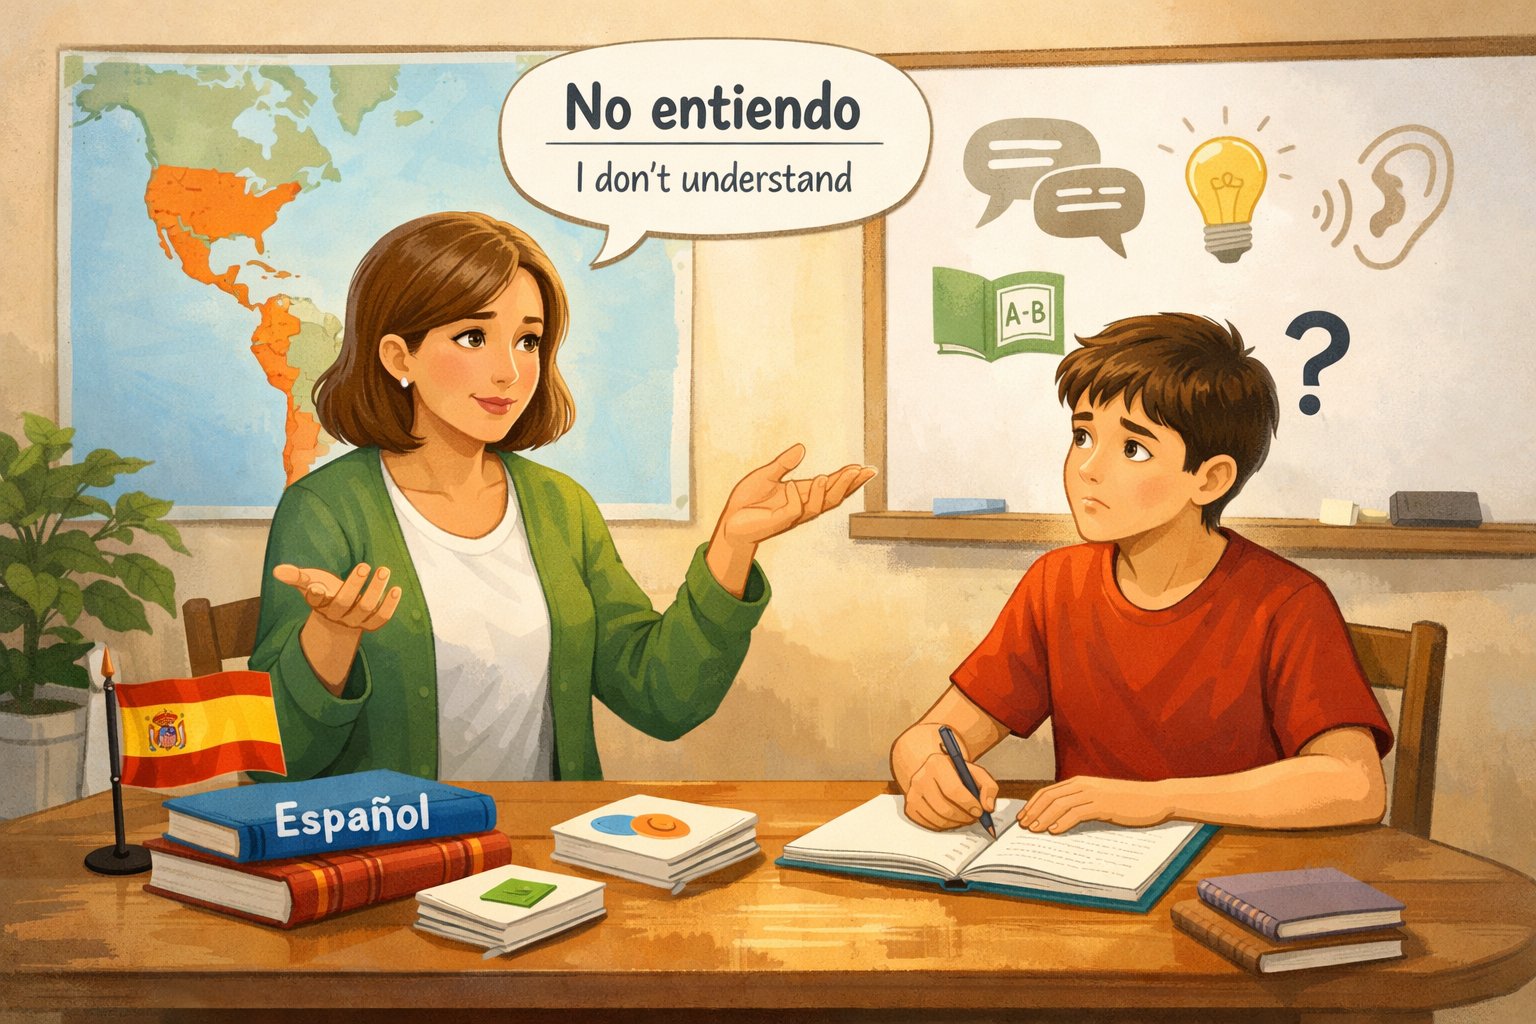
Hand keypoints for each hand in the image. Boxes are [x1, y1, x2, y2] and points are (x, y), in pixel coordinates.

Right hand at [273, 562, 402, 633]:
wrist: (339, 615)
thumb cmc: (324, 591)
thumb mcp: (310, 581)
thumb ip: (297, 576)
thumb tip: (278, 571)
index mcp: (319, 604)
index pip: (315, 601)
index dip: (315, 595)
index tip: (317, 586)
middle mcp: (336, 615)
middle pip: (344, 603)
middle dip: (353, 585)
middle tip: (364, 565)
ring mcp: (355, 621)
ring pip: (365, 609)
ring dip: (375, 591)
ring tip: (384, 570)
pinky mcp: (371, 624)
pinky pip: (381, 618)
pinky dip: (389, 605)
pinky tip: (396, 589)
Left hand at [715, 444, 875, 547]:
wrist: (729, 522)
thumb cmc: (748, 502)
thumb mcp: (766, 475)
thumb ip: (784, 463)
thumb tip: (801, 448)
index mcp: (802, 494)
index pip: (831, 485)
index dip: (848, 478)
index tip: (865, 469)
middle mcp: (802, 506)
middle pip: (833, 497)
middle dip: (849, 485)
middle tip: (864, 471)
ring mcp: (792, 515)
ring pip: (819, 506)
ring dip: (826, 491)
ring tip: (828, 476)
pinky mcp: (779, 522)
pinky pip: (794, 510)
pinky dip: (796, 496)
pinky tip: (791, 484)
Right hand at [902, 745, 998, 831]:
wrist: (931, 771)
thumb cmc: (955, 774)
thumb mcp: (975, 772)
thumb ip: (989, 787)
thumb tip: (988, 807)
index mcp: (937, 764)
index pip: (953, 790)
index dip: (969, 804)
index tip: (980, 811)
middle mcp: (920, 778)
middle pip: (946, 809)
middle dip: (965, 817)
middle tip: (974, 817)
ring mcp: (912, 794)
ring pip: (939, 820)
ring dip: (957, 823)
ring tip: (964, 816)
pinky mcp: (910, 808)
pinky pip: (931, 826)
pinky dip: (945, 826)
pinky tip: (951, 817)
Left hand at [1017, 776, 1170, 833]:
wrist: (1155, 798)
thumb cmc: (1129, 801)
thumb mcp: (1101, 798)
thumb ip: (1082, 803)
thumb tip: (1060, 819)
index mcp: (1081, 782)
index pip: (1048, 791)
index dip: (1033, 804)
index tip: (1023, 816)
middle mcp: (1084, 785)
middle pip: (1050, 796)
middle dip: (1033, 811)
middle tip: (1023, 826)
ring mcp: (1094, 794)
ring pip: (1060, 804)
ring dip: (1044, 818)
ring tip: (1034, 830)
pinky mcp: (1104, 805)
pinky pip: (1078, 813)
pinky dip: (1063, 822)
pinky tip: (1055, 832)